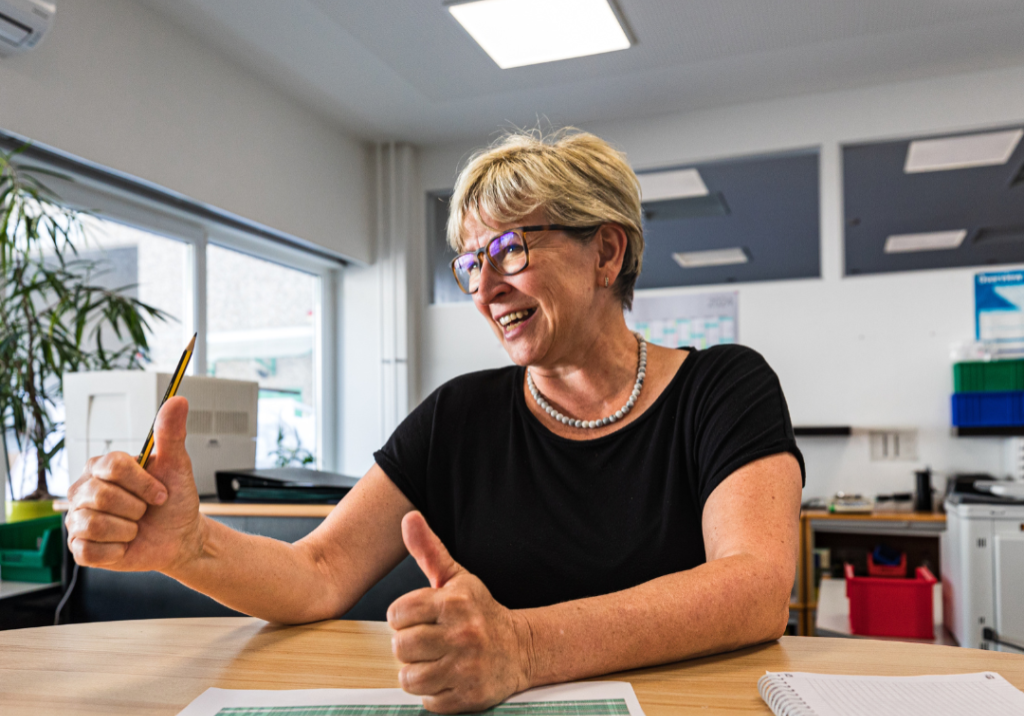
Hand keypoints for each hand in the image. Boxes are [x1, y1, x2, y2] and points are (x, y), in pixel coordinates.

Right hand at [65, 396, 203, 573]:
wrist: (179, 537)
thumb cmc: (174, 501)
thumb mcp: (177, 465)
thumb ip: (171, 433)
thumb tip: (177, 400)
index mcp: (101, 466)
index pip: (113, 466)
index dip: (143, 483)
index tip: (161, 493)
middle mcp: (83, 490)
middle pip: (103, 496)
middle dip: (137, 507)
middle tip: (146, 511)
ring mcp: (78, 519)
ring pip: (95, 524)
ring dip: (128, 530)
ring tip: (135, 527)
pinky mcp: (79, 548)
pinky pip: (90, 550)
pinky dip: (117, 550)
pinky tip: (125, 544)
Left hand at [387, 512, 533, 713]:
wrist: (522, 648)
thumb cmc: (481, 611)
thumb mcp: (458, 578)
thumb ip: (429, 550)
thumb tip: (408, 517)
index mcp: (454, 602)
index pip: (397, 613)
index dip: (403, 618)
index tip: (419, 618)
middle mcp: (462, 634)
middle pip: (401, 647)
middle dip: (408, 646)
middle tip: (426, 642)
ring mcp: (467, 667)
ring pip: (409, 678)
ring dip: (417, 672)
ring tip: (434, 661)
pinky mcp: (469, 697)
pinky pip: (428, 701)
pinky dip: (433, 693)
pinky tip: (447, 677)